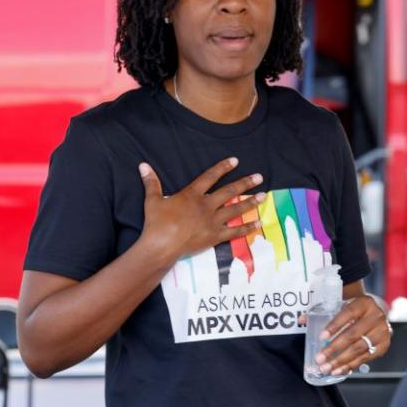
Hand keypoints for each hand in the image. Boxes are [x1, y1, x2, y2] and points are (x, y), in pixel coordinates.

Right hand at [138, 157, 264, 261]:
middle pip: (229, 191)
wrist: (161, 246)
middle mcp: (205, 205)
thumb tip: (143, 165)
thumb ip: (151, 182)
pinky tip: (258, 224)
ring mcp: (212, 221)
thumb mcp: (152, 200)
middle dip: (245, 183)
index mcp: (192, 195)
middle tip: (259, 177)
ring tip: (263, 196)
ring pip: (235, 209)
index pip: (210, 176)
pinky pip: (234, 231)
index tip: (235, 160)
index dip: (223, 167)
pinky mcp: (215, 237)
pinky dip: (247, 228)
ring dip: (250, 202)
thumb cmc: (156, 223)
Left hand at [315, 295, 390, 375]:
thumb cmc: (356, 310)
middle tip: (320, 359)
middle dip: (334, 349)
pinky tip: (339, 370)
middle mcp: (376, 317)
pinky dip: (351, 365)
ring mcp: (382, 332)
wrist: (377, 313)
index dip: (334, 326)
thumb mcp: (342, 305)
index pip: (348, 314)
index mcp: (364, 303)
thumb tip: (302, 320)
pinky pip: (365, 358)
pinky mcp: (383, 346)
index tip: (321, 337)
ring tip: (327, 368)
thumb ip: (323, 312)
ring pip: (359, 349)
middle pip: (353, 335)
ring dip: (341, 361)